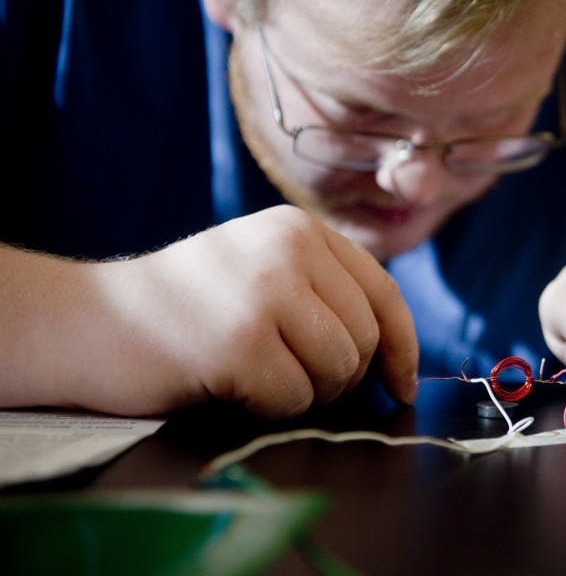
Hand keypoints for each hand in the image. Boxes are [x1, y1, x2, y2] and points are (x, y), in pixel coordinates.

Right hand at [2, 205, 416, 417]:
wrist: (91, 320)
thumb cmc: (184, 306)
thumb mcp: (260, 268)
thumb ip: (322, 289)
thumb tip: (393, 352)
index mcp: (300, 229)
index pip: (384, 291)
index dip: (402, 345)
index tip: (400, 384)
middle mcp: (289, 249)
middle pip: (366, 338)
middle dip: (343, 377)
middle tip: (294, 379)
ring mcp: (265, 292)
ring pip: (339, 370)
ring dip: (307, 392)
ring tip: (259, 376)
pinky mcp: (241, 342)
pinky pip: (296, 399)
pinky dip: (271, 408)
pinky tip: (232, 385)